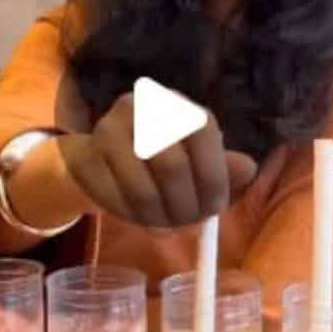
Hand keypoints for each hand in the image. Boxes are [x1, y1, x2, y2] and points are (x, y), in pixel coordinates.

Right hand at [57, 93, 258, 227]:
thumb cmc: (159, 162)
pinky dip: (133, 218)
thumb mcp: (197, 161)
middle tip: (189, 225)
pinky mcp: (85, 157)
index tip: (215, 208)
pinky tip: (141, 220)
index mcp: (177, 103)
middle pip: (172, 165)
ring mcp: (108, 128)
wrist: (100, 160)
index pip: (203, 132)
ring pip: (142, 188)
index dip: (213, 175)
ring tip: (167, 228)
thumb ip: (223, 166)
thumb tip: (248, 168)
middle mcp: (141, 106)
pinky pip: (114, 199)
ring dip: (159, 218)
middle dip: (185, 205)